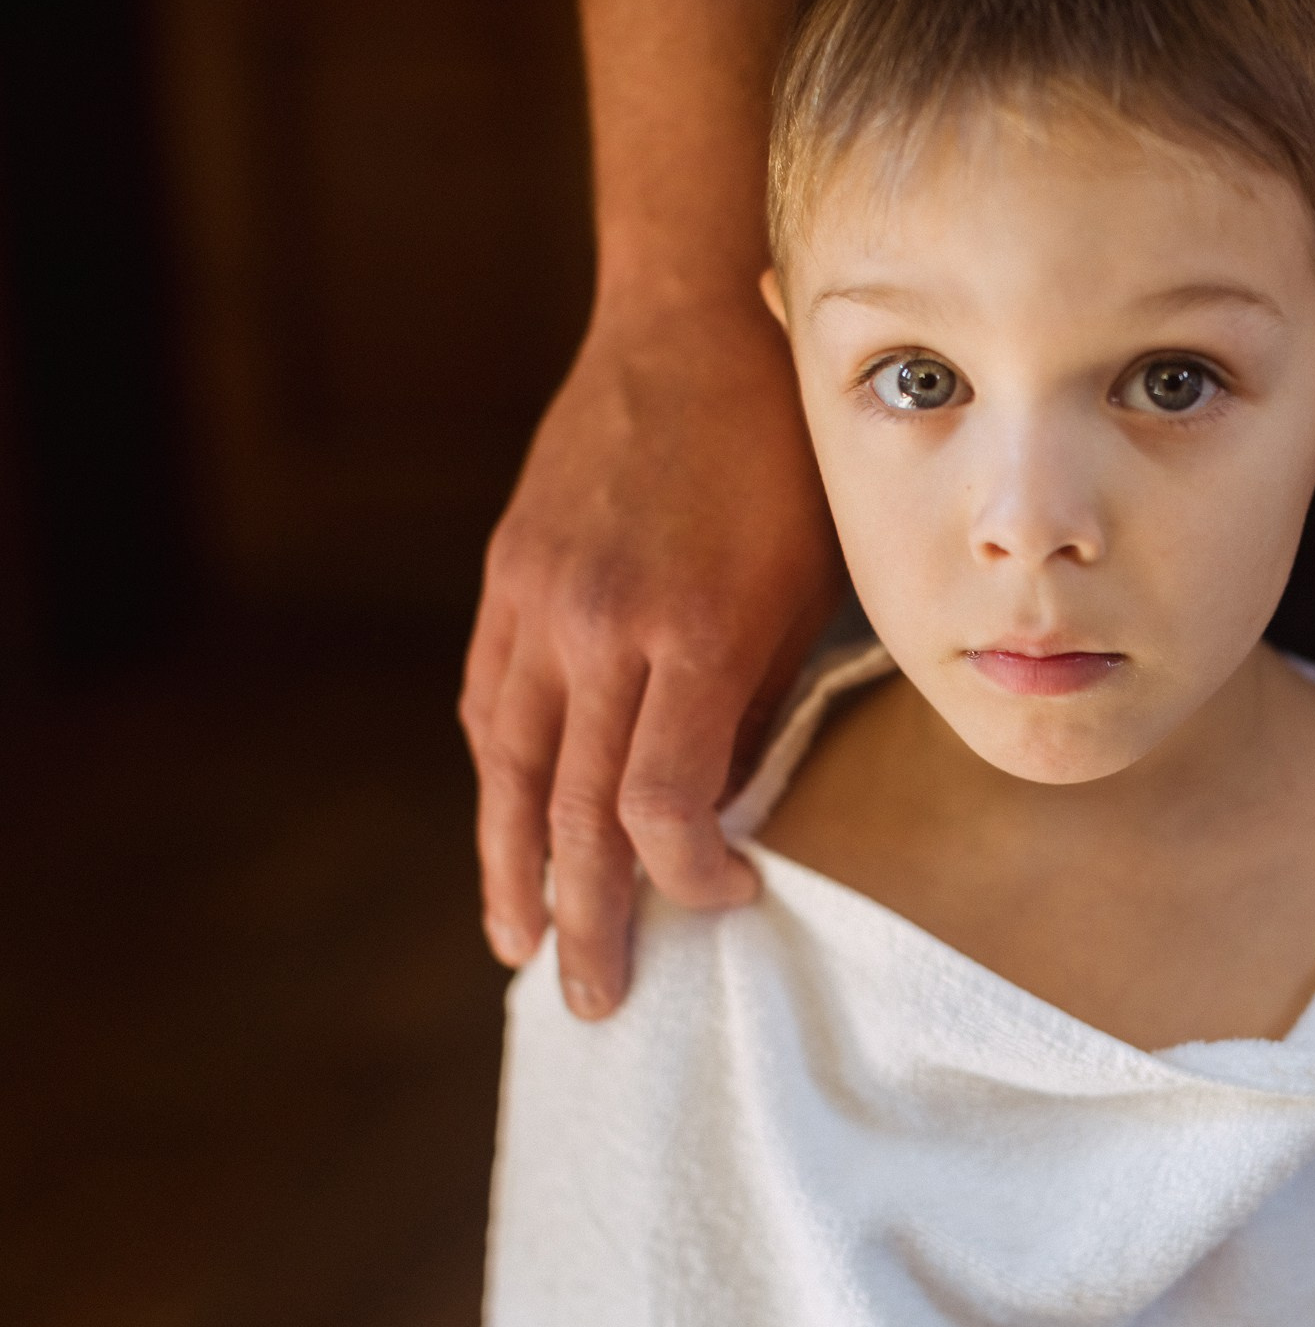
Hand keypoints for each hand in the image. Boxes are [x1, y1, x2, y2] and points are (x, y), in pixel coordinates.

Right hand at [459, 299, 840, 1017]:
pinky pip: (489, 698)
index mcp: (690, 631)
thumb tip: (723, 803)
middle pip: (570, 812)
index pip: (662, 804)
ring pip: (506, 767)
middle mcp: (598, 626)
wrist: (688, 323)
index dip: (688, 877)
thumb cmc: (784, 455)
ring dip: (509, 867)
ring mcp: (538, 600)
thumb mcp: (813, 575)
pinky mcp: (509, 576)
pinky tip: (507, 823)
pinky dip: (498, 774)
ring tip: (520, 944)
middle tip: (592, 1004)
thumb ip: (760, 696)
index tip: (729, 902)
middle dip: (584, 920)